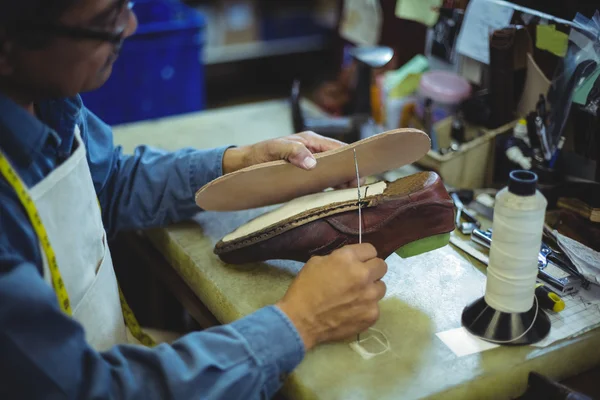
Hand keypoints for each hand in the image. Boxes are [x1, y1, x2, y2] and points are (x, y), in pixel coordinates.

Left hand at [222, 131, 364, 187]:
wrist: (244, 164)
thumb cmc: (259, 154)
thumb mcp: (275, 150)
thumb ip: (293, 153)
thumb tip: (313, 163)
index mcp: (310, 140)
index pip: (337, 147)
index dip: (349, 160)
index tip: (357, 174)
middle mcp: (313, 151)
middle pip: (338, 161)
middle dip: (349, 173)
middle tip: (356, 188)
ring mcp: (310, 163)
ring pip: (332, 172)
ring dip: (340, 182)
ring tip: (349, 195)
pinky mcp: (305, 176)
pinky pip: (322, 181)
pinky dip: (330, 188)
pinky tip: (334, 197)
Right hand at [276, 244, 386, 350]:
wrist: (301, 321)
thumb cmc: (305, 289)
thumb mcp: (316, 262)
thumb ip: (338, 258)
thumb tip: (350, 262)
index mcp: (348, 258)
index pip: (370, 249)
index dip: (363, 256)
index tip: (358, 262)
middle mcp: (363, 274)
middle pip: (381, 266)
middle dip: (372, 270)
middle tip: (360, 278)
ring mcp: (370, 296)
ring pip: (381, 287)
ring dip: (371, 289)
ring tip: (356, 296)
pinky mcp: (372, 314)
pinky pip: (376, 306)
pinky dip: (366, 307)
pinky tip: (353, 311)